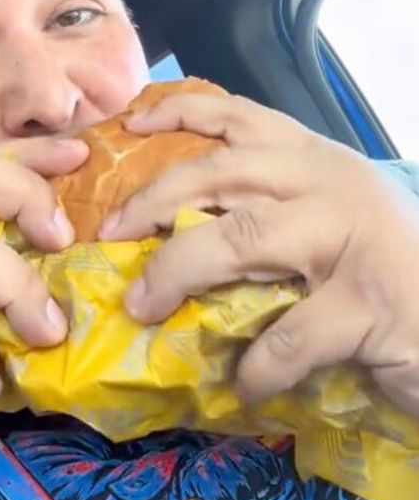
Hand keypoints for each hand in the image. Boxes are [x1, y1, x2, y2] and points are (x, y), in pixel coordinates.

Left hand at [98, 92, 418, 416]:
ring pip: (241, 238)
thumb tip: (167, 233)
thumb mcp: (328, 227)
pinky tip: (243, 386)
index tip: (131, 122)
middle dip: (153, 202)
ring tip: (143, 306)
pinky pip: (288, 335)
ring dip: (178, 272)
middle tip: (110, 235)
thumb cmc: (389, 279)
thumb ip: (267, 214)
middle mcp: (335, 187)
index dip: (181, 113)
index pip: (242, 117)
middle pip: (222, 173)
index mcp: (319, 163)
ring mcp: (355, 242)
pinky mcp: (370, 306)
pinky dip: (255, 365)